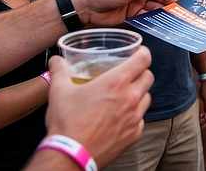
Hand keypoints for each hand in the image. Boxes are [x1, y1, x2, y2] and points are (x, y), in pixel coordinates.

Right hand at [45, 47, 153, 165]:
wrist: (72, 154)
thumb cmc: (67, 122)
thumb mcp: (59, 91)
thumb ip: (59, 71)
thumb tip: (57, 60)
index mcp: (117, 83)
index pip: (143, 60)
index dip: (143, 53)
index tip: (139, 52)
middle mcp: (131, 98)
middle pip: (149, 77)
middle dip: (142, 72)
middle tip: (130, 73)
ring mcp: (135, 117)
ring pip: (147, 98)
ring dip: (140, 93)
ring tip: (126, 95)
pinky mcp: (135, 134)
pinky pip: (141, 119)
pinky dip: (135, 115)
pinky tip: (122, 116)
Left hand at [69, 0, 193, 26]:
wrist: (85, 8)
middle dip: (173, 0)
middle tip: (186, 9)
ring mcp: (137, 1)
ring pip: (157, 6)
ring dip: (166, 11)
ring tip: (178, 16)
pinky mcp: (133, 14)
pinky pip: (149, 16)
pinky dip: (156, 18)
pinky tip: (164, 22)